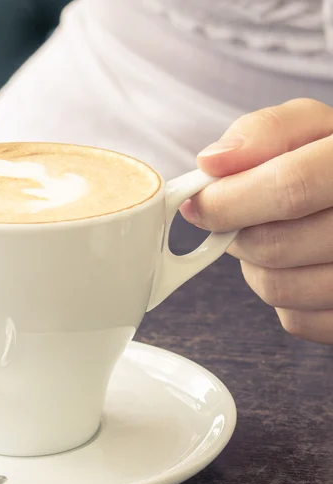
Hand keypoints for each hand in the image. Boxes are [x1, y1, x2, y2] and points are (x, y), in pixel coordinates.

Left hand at [180, 98, 332, 344]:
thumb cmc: (331, 162)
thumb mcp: (310, 129)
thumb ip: (263, 134)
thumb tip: (211, 163)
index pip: (289, 188)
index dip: (229, 200)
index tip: (199, 204)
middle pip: (274, 245)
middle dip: (237, 232)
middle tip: (241, 216)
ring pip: (277, 288)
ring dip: (256, 265)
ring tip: (276, 236)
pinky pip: (294, 319)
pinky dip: (282, 296)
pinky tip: (299, 265)